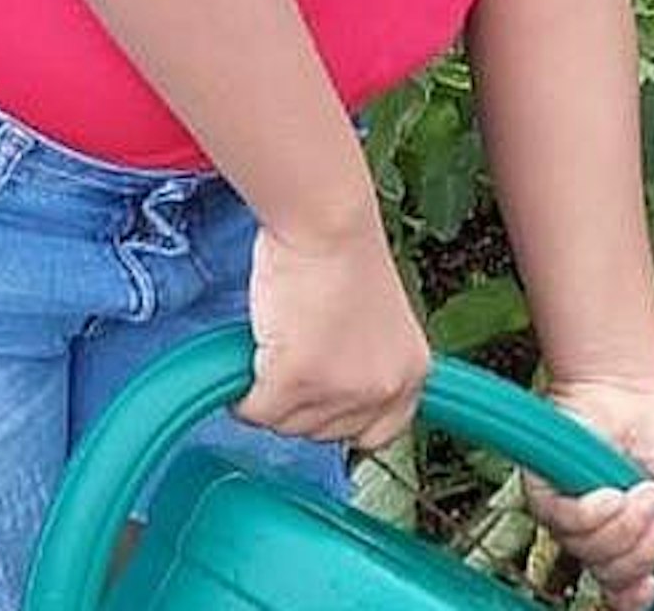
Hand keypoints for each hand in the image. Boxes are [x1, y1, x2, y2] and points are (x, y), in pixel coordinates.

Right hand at [241, 218, 429, 451]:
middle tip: (288, 352)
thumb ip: (363, 363)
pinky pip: (254, 410)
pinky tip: (250, 352)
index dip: (341, 417)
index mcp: (410, 373)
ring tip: (273, 342)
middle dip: (298, 401)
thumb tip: (325, 396)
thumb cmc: (342, 250)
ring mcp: (340, 388)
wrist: (324, 219)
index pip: (380, 434)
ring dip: (268, 393)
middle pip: (323, 432)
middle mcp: (382, 388)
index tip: (319, 399)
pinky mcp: (296, 380)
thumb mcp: (376, 322)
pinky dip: (242, 392)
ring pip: (285, 423)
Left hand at [531, 376, 653, 610]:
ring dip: (624, 526)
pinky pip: (566, 525)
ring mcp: (574, 518)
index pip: (628, 592)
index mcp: (638, 544)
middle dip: (644, 551)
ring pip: (591, 556)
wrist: (631, 389)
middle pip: (614, 581)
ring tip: (642, 489)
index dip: (638, 597)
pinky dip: (593, 513)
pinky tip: (610, 492)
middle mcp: (603, 537)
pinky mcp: (548, 494)